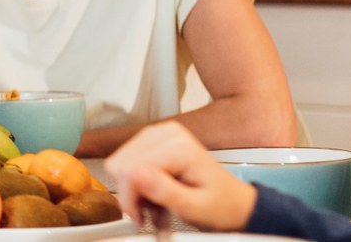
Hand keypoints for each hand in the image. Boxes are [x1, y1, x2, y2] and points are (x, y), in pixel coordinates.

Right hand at [103, 122, 258, 232]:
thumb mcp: (195, 207)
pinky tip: (150, 190)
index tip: (140, 216)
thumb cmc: (219, 205)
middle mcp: (168, 134)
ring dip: (132, 187)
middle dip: (130, 193)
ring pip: (119, 162)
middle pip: (122, 163)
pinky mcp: (152, 139)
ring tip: (152, 201)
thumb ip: (166, 192)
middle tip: (146, 211)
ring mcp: (159, 133)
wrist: (231, 200)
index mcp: (180, 148)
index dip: (131, 198)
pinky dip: (134, 180)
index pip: (132, 169)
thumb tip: (137, 175)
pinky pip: (125, 160)